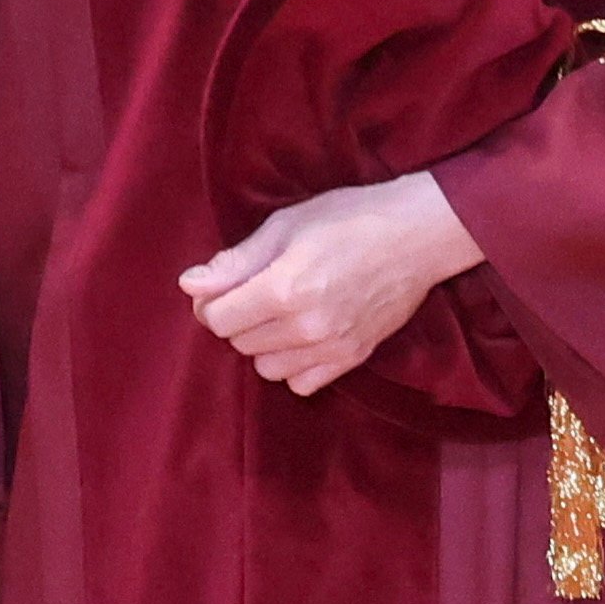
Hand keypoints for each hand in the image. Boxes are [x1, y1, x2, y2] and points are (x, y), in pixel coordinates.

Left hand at [181, 172, 483, 397]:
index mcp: (283, 289)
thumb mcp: (284, 226)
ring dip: (262, 343)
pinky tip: (299, 336)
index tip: (220, 285)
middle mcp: (305, 327)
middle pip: (239, 343)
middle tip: (252, 290)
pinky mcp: (352, 359)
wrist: (414, 237)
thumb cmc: (347, 219)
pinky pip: (301, 384)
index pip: (218, 319)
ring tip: (277, 312)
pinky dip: (292, 365)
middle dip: (235, 318)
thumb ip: (236, 261)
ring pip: (266, 367)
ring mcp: (332, 348)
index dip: (210, 301)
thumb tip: (190, 285)